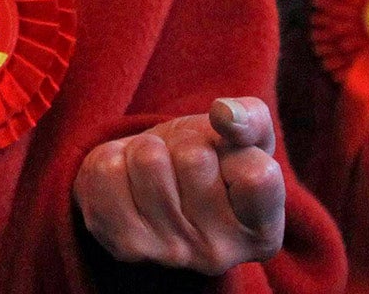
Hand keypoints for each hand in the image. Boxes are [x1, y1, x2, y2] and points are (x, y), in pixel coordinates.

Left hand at [74, 97, 285, 272]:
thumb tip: (224, 114)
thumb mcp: (243, 138)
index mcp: (261, 231)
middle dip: (184, 142)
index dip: (235, 148)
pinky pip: (107, 171)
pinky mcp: (124, 244)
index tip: (227, 156)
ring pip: (148, 160)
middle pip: (195, 158)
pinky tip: (128, 179)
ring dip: (147, 148)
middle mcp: (220, 254)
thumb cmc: (211, 161)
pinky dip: (113, 156)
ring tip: (155, 170)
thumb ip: (251, 119)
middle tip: (184, 163)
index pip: (257, 176)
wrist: (152, 190)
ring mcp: (170, 253)